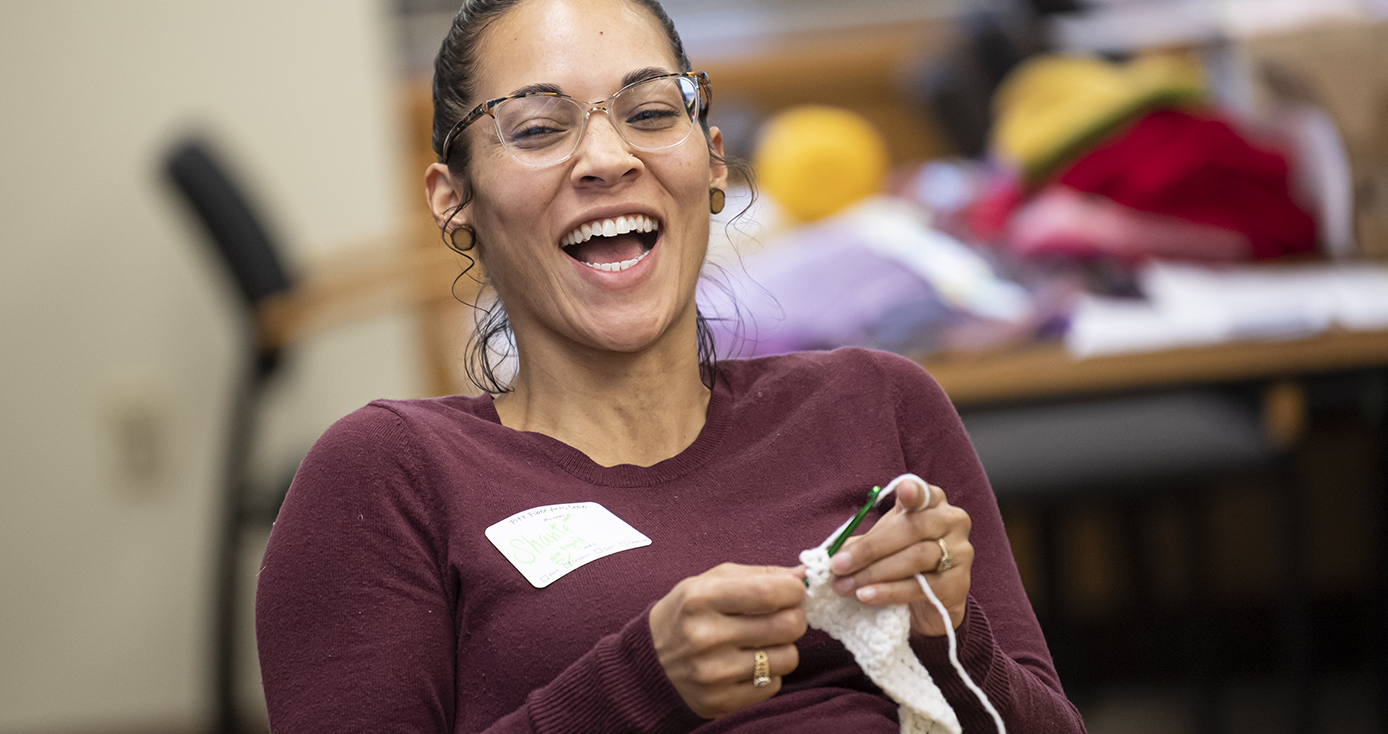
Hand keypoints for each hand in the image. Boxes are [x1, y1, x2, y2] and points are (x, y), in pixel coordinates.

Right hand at [649, 563, 806, 717]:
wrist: (650, 662)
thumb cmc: (687, 613)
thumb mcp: (710, 581)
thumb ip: (759, 575)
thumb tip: (803, 575)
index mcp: (702, 598)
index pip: (770, 592)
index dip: (794, 590)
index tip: (793, 591)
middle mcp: (706, 636)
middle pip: (787, 626)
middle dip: (794, 617)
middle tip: (782, 616)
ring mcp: (713, 673)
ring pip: (788, 658)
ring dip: (783, 647)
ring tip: (763, 642)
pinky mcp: (720, 701)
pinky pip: (774, 685)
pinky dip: (768, 673)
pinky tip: (748, 664)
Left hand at [827, 479, 972, 636]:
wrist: (931, 600)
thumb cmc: (904, 559)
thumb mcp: (884, 541)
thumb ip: (863, 540)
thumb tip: (832, 551)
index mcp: (933, 502)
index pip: (924, 493)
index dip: (914, 492)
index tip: (902, 490)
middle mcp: (952, 522)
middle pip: (912, 529)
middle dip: (870, 548)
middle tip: (838, 565)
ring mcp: (960, 552)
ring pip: (916, 558)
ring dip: (874, 573)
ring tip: (845, 586)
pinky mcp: (958, 583)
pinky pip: (921, 587)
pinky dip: (889, 591)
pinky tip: (867, 596)